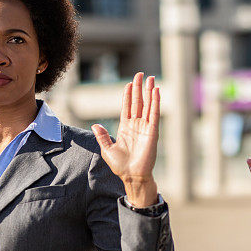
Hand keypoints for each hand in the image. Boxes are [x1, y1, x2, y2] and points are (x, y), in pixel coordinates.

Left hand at [92, 72, 159, 206]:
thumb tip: (94, 125)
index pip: (127, 106)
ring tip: (150, 78)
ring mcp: (145, 127)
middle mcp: (136, 124)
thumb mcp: (107, 150)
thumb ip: (102, 137)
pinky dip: (155, 102)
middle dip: (139, 88)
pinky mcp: (152, 131)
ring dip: (149, 91)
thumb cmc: (120, 166)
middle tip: (140, 74)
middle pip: (138, 102)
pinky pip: (154, 114)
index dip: (128, 95)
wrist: (132, 176)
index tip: (129, 83)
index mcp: (125, 127)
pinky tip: (156, 91)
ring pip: (147, 105)